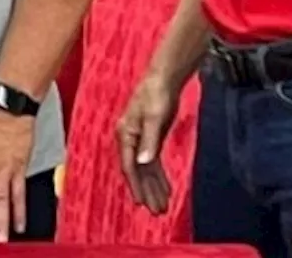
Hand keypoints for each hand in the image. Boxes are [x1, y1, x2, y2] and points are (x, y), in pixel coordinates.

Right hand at [115, 71, 178, 213]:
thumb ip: (149, 140)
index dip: (135, 185)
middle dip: (147, 192)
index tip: (141, 202)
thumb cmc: (156, 94)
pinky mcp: (151, 139)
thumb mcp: (154, 117)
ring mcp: (140, 141)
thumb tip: (143, 162)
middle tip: (156, 211)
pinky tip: (166, 189)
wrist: (163, 79)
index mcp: (125, 135)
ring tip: (162, 207)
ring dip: (154, 188)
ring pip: (145, 170)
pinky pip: (153, 163)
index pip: (129, 166)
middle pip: (137, 172)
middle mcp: (130, 140)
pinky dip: (159, 177)